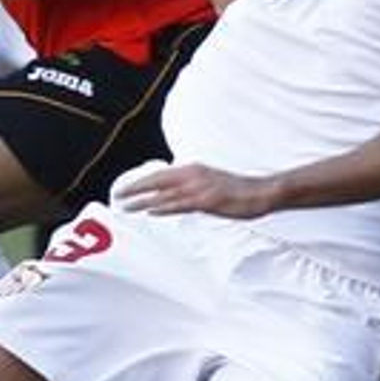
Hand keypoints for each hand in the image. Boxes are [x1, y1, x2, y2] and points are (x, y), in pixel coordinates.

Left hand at [115, 162, 278, 218]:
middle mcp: (193, 174)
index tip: (125, 188)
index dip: (141, 181)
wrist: (262, 191)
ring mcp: (200, 187)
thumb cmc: (238, 190)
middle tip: (117, 196)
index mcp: (193, 169)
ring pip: (165, 193)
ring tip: (126, 206)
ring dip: (143, 200)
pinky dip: (163, 207)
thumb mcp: (210, 184)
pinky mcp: (208, 201)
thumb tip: (174, 195)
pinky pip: (180, 204)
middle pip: (157, 180)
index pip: (160, 174)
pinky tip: (150, 211)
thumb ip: (191, 187)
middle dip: (135, 188)